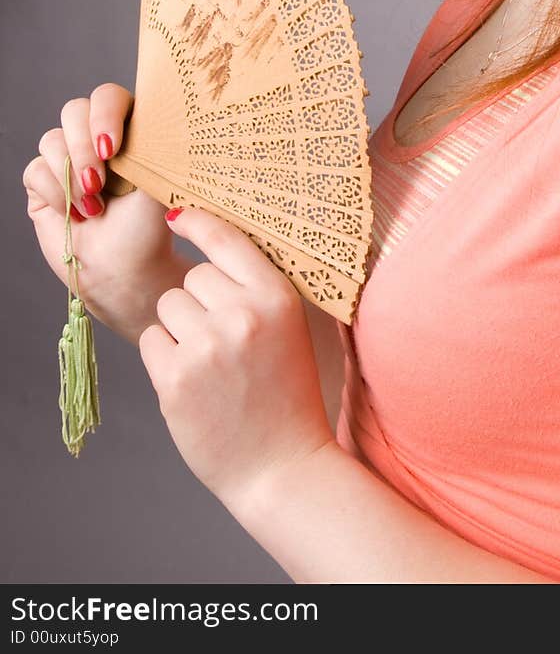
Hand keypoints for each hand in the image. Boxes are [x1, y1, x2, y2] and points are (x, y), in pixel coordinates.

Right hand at [22, 83, 186, 342]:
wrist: (124, 270)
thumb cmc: (150, 227)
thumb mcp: (160, 180)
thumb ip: (152, 142)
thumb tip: (158, 108)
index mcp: (129, 127)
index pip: (108, 97)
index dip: (105, 114)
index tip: (111, 147)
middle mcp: (95, 137)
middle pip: (74, 110)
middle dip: (83, 147)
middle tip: (98, 182)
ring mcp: (67, 158)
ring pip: (52, 138)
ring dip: (71, 176)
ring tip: (93, 207)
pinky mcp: (42, 182)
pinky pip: (35, 169)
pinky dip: (55, 193)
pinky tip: (76, 215)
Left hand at [139, 204, 334, 510]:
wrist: (282, 466)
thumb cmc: (284, 393)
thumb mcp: (288, 328)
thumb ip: (254, 286)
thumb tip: (205, 228)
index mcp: (276, 296)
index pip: (224, 236)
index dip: (195, 220)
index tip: (177, 214)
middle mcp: (242, 315)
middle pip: (191, 277)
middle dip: (196, 302)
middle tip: (222, 341)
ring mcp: (207, 346)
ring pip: (167, 306)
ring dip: (178, 329)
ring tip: (209, 365)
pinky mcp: (175, 378)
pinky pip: (151, 341)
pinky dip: (164, 359)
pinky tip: (193, 384)